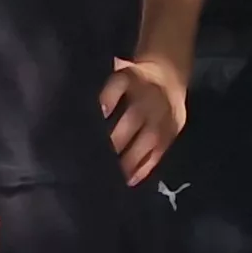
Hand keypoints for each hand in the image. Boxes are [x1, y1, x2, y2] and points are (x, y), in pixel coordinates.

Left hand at [99, 56, 188, 184]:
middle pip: (135, 116)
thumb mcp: (116, 73)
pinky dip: (145, 166)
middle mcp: (150, 93)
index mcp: (132, 76)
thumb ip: (101, 86)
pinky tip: (131, 179)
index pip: (120, 82)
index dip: (109, 96)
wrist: (169, 77)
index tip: (101, 112)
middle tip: (99, 157)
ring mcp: (164, 113)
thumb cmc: (132, 82)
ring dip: (131, 158)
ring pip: (149, 137)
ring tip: (114, 175)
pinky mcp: (174, 129)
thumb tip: (78, 101)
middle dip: (118, 138)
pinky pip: (160, 150)